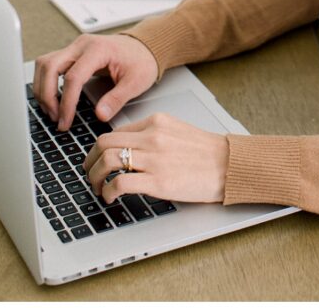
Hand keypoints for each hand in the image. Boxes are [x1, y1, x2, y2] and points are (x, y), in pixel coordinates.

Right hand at [33, 34, 157, 129]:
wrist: (145, 46)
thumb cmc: (141, 60)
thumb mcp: (136, 82)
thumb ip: (117, 99)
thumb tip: (100, 115)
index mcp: (98, 49)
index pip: (73, 77)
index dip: (66, 103)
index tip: (65, 122)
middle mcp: (82, 45)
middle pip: (50, 66)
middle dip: (47, 94)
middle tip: (55, 117)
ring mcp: (76, 47)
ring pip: (45, 63)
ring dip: (43, 88)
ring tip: (52, 111)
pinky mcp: (73, 53)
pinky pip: (50, 65)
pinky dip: (46, 82)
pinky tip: (53, 99)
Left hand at [83, 113, 228, 203]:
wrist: (229, 164)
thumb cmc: (206, 152)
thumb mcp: (177, 131)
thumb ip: (152, 135)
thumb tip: (128, 146)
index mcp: (156, 122)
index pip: (115, 132)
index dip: (99, 150)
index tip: (96, 161)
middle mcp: (152, 136)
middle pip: (105, 143)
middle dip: (90, 161)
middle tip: (89, 174)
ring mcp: (154, 158)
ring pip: (108, 160)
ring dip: (95, 176)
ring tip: (97, 187)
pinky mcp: (159, 180)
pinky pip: (120, 182)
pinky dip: (108, 191)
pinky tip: (110, 197)